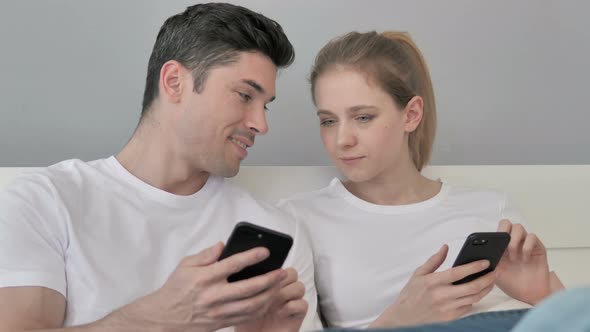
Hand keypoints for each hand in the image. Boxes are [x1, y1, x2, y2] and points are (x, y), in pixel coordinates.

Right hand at [109, 242, 286, 331]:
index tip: (266, 251)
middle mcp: (213, 295)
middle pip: (249, 287)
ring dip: (270, 294)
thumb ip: (206, 254)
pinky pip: (246, 317)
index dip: (251, 257)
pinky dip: (260, 308)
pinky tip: (268, 300)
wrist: (163, 318)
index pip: (232, 264)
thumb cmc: (175, 289)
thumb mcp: (185, 265)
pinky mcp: (221, 322)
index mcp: (204, 278)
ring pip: (252, 305)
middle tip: (282, 271)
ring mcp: (218, 311)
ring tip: (279, 285)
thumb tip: (223, 244)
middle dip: (270, 279)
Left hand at [236, 268, 307, 331]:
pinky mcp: (298, 315)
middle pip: (292, 273)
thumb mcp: (241, 301)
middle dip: (281, 280)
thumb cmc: (247, 321)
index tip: (262, 277)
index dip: (273, 270)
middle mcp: (284, 290)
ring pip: (299, 286)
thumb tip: (247, 271)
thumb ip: (247, 285)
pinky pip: (303, 304)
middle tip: (269, 290)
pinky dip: (292, 306)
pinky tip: (279, 313)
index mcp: (271, 284)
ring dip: (286, 292)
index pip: (280, 267)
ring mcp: (292, 302)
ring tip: (274, 302)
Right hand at [370, 245, 495, 327]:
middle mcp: (441, 296)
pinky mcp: (451, 318)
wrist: (404, 317)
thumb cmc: (411, 294)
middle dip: (487, 279)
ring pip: (474, 298)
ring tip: (490, 281)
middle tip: (495, 272)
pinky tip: (477, 292)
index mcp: (433, 282)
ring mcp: (447, 308)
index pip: (458, 273)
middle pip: (471, 287)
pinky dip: (475, 299)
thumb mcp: (418, 274)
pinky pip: (468, 307)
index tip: (486, 261)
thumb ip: (434, 260)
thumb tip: (445, 247)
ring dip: (485, 289)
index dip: (474, 266)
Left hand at [495, 219, 551, 304]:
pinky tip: (524, 259)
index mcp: (500, 246)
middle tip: (502, 245)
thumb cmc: (512, 283)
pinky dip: (526, 246)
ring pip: (518, 227)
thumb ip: (488, 261)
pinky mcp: (537, 248)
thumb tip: (479, 253)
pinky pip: (532, 237)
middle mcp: (512, 242)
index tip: (489, 245)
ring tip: (513, 258)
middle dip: (502, 231)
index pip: (494, 230)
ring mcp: (525, 243)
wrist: (529, 294)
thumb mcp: (494, 272)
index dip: (491, 234)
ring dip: (514, 241)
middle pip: (506, 223)